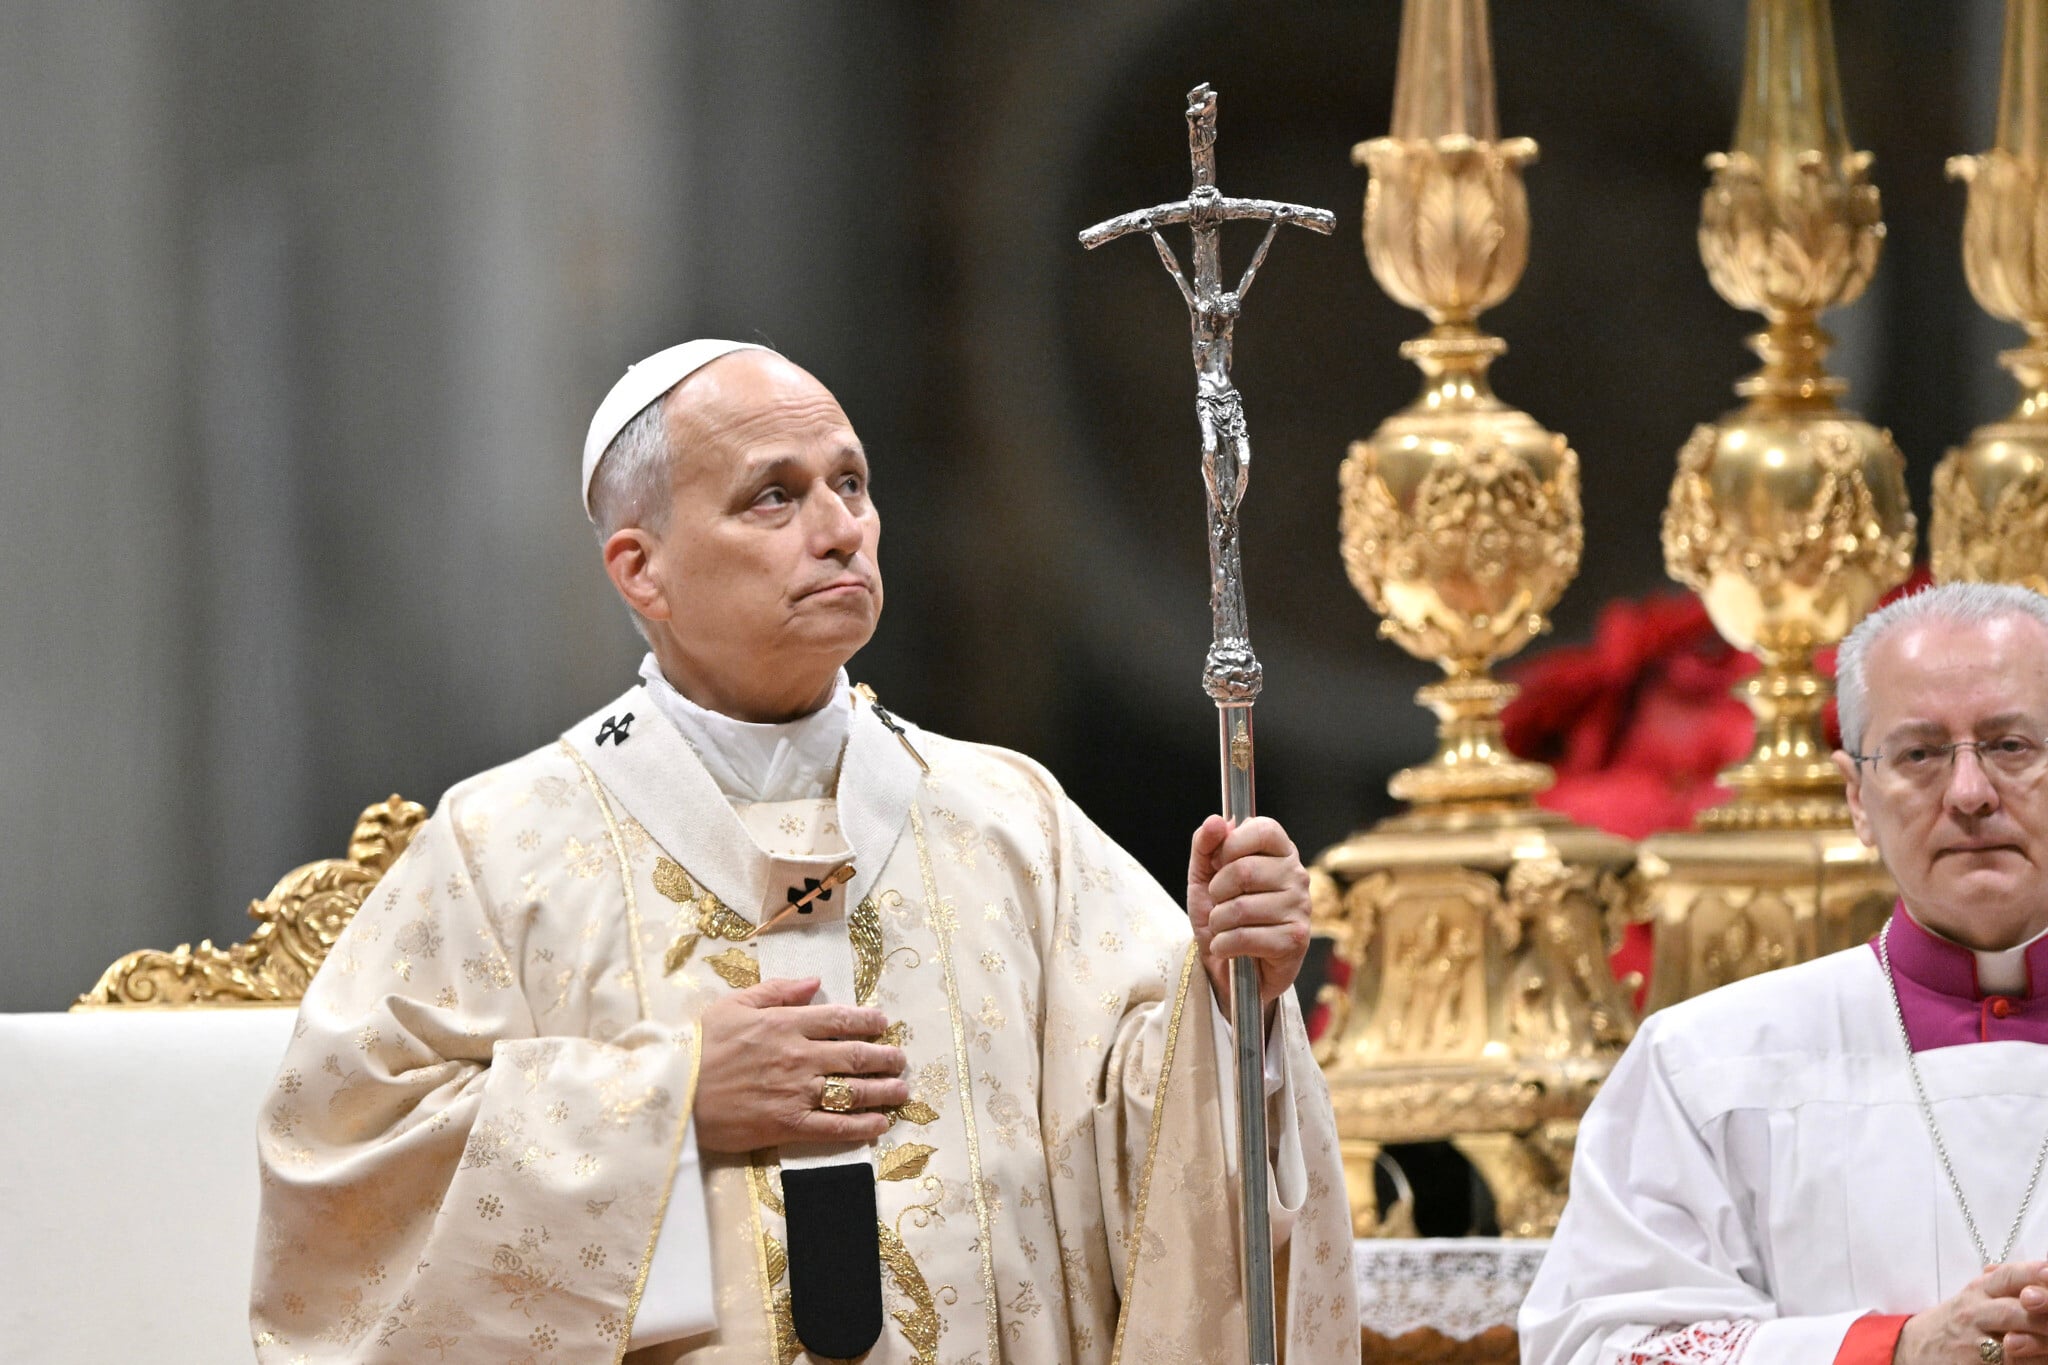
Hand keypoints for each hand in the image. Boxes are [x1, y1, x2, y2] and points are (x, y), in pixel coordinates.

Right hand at [693, 976, 907, 1153]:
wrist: (674, 1093)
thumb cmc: (698, 1046)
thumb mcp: (733, 1005)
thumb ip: (776, 991)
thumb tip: (813, 982)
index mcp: (785, 1024)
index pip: (840, 1019)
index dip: (869, 1021)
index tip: (885, 1024)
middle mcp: (799, 1056)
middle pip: (855, 1055)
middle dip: (885, 1057)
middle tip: (900, 1059)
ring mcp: (797, 1092)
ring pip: (853, 1090)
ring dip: (883, 1090)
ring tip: (901, 1089)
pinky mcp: (789, 1125)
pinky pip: (835, 1126)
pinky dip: (862, 1126)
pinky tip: (880, 1124)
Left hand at [1186, 814, 1309, 1017]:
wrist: (1229, 968)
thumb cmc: (1222, 916)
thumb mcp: (1204, 877)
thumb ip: (1205, 846)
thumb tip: (1216, 821)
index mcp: (1280, 852)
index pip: (1263, 829)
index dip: (1231, 845)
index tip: (1219, 864)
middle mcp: (1297, 875)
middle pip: (1243, 870)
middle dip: (1217, 892)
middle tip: (1219, 904)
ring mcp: (1300, 907)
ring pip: (1241, 907)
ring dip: (1218, 923)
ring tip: (1223, 928)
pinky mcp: (1296, 940)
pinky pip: (1245, 936)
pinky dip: (1224, 945)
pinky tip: (1227, 948)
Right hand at [1896, 1261, 2047, 1362]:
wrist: (1914, 1348)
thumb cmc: (1953, 1323)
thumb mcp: (1972, 1296)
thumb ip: (2000, 1283)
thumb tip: (2039, 1265)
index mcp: (1979, 1290)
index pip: (2008, 1277)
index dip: (2032, 1273)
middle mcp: (1975, 1312)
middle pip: (2014, 1308)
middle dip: (2043, 1309)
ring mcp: (1974, 1340)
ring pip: (2016, 1339)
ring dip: (2042, 1339)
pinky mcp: (1975, 1364)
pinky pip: (2011, 1364)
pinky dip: (2033, 1361)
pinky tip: (2044, 1358)